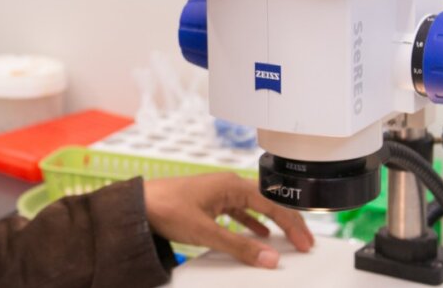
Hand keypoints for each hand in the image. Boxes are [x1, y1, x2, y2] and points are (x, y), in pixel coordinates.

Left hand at [143, 172, 314, 268]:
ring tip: (287, 240)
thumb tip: (268, 258)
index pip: (273, 205)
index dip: (292, 225)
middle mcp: (228, 184)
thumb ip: (239, 246)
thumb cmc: (165, 207)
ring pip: (256, 207)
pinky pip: (240, 212)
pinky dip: (253, 223)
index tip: (305, 242)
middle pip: (268, 203)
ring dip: (273, 224)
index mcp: (232, 185)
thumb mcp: (206, 232)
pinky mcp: (210, 202)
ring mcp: (219, 192)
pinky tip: (259, 234)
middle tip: (304, 243)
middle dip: (288, 223)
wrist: (137, 206)